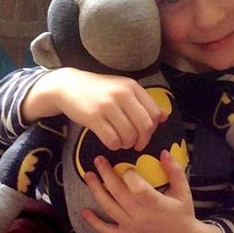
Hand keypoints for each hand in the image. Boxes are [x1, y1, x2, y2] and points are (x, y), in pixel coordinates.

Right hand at [22, 68, 166, 150]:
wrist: (68, 86)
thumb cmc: (99, 91)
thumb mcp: (123, 90)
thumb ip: (144, 102)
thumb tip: (165, 117)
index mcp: (132, 87)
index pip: (154, 113)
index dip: (153, 129)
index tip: (145, 134)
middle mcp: (122, 94)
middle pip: (144, 126)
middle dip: (143, 140)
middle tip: (136, 145)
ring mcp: (107, 105)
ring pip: (129, 135)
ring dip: (127, 144)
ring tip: (121, 142)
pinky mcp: (93, 117)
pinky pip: (111, 140)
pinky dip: (114, 145)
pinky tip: (111, 142)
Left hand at [82, 150, 224, 232]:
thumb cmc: (184, 214)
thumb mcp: (183, 191)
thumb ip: (175, 171)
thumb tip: (164, 151)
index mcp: (156, 204)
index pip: (137, 187)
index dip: (129, 174)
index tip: (127, 166)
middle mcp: (140, 216)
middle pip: (118, 193)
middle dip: (106, 174)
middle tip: (98, 160)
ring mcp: (131, 227)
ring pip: (109, 208)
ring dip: (96, 191)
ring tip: (88, 176)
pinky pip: (107, 230)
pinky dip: (94, 222)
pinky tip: (84, 211)